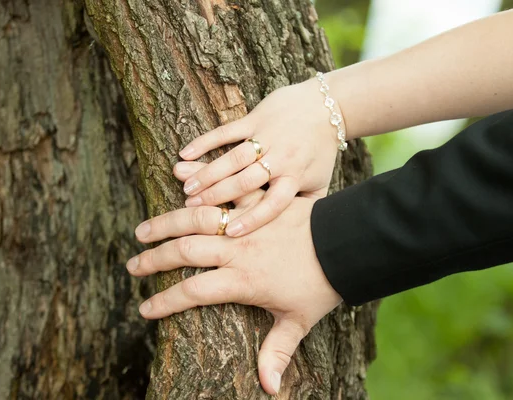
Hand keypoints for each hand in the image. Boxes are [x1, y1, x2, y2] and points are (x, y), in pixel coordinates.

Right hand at [127, 191, 341, 394]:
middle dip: (153, 260)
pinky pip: (225, 191)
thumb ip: (278, 352)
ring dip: (165, 223)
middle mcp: (238, 250)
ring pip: (195, 218)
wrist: (347, 243)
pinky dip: (201, 184)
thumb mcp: (299, 321)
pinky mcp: (257, 202)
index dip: (163, 302)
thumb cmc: (323, 285)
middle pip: (184, 252)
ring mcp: (246, 222)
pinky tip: (180, 178)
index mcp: (243, 280)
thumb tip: (269, 389)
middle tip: (132, 265)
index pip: (191, 293)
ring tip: (142, 230)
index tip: (144, 309)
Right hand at [176, 77, 342, 236]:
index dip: (252, 219)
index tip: (229, 233)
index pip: (273, 204)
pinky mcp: (256, 118)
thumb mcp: (319, 182)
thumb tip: (293, 239)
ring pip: (234, 158)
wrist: (327, 106)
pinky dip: (205, 142)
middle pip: (246, 181)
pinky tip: (185, 153)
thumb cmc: (320, 151)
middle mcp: (280, 158)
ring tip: (186, 186)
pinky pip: (227, 131)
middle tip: (191, 209)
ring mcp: (267, 136)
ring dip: (208, 173)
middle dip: (217, 196)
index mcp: (294, 178)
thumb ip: (306, 208)